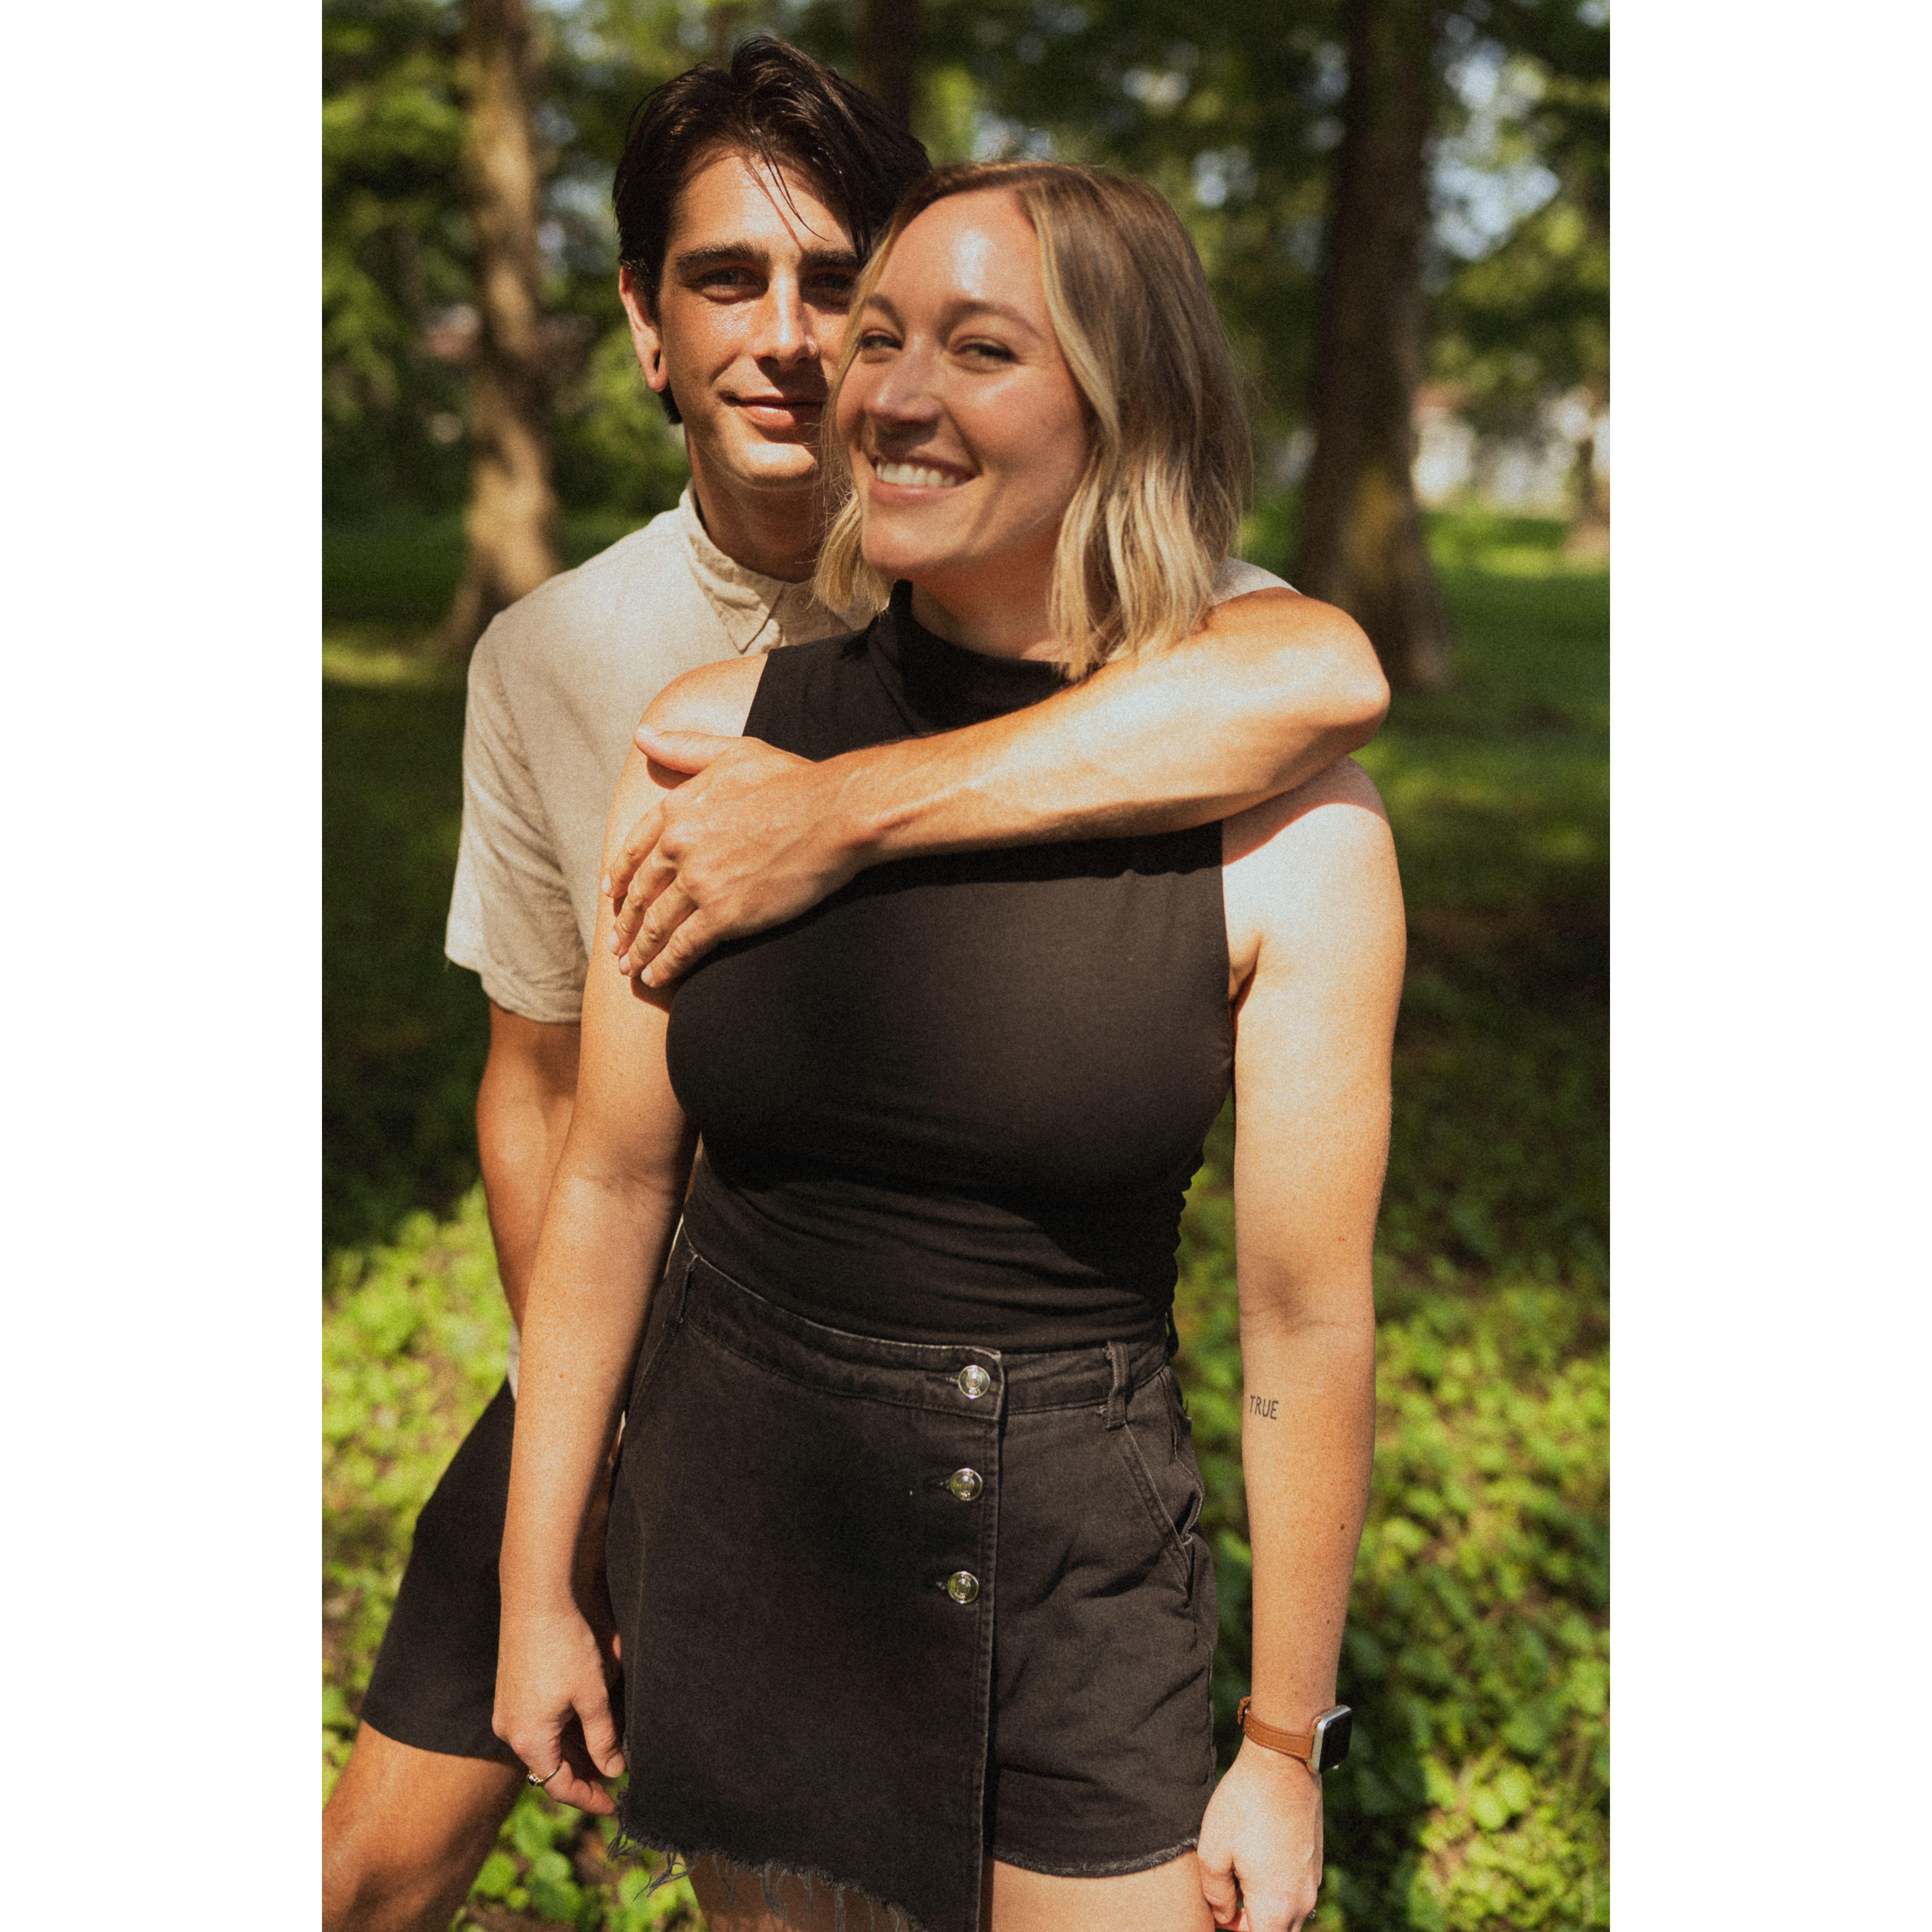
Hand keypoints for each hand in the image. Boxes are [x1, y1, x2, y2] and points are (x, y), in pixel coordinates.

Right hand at [494, 1601, 625, 1815]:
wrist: (537, 1599)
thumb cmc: (566, 1646)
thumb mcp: (592, 1696)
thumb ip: (603, 1738)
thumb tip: (614, 1769)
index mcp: (528, 1738)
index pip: (559, 1785)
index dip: (589, 1798)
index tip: (614, 1806)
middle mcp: (511, 1730)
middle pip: (551, 1767)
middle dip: (584, 1775)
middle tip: (617, 1778)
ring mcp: (509, 1711)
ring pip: (546, 1745)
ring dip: (575, 1752)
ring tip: (609, 1755)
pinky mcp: (512, 1692)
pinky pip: (539, 1725)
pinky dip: (564, 1732)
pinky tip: (589, 1726)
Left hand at [602, 727, 863, 986]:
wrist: (833, 814)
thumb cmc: (792, 780)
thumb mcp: (733, 751)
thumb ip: (684, 748)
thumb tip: (640, 735)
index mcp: (678, 809)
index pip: (634, 849)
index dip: (619, 876)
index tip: (611, 895)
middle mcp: (680, 847)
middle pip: (641, 892)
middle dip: (625, 921)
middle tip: (616, 942)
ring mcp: (700, 883)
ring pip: (656, 924)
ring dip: (639, 949)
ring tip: (630, 967)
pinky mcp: (725, 915)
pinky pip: (683, 946)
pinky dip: (666, 966)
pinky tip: (656, 979)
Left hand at [1196, 1742, 1325, 1930]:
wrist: (1283, 1764)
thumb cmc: (1244, 1805)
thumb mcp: (1213, 1850)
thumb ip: (1215, 1894)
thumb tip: (1223, 1914)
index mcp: (1276, 1907)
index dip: (1230, 1928)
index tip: (1217, 1906)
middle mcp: (1302, 1901)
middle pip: (1274, 1931)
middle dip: (1249, 1923)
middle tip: (1227, 1897)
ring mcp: (1312, 1881)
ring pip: (1287, 1915)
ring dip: (1264, 1907)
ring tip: (1240, 1877)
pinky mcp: (1315, 1861)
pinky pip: (1295, 1892)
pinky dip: (1277, 1889)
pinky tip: (1257, 1861)